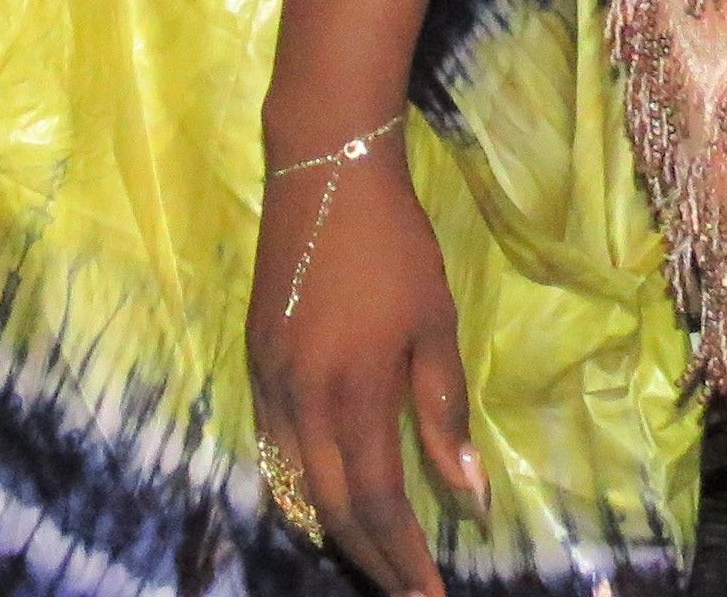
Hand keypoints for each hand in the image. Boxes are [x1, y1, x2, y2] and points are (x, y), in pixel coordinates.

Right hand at [251, 143, 485, 594]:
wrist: (323, 171)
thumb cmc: (394, 246)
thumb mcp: (435, 326)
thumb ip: (443, 414)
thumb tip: (471, 496)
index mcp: (353, 395)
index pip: (379, 505)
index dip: (405, 560)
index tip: (433, 596)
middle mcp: (301, 400)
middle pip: (332, 508)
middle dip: (371, 559)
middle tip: (406, 588)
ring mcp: (270, 381)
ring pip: (295, 484)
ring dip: (336, 530)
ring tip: (374, 557)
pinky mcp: (256, 360)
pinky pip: (273, 447)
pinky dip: (301, 486)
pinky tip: (326, 495)